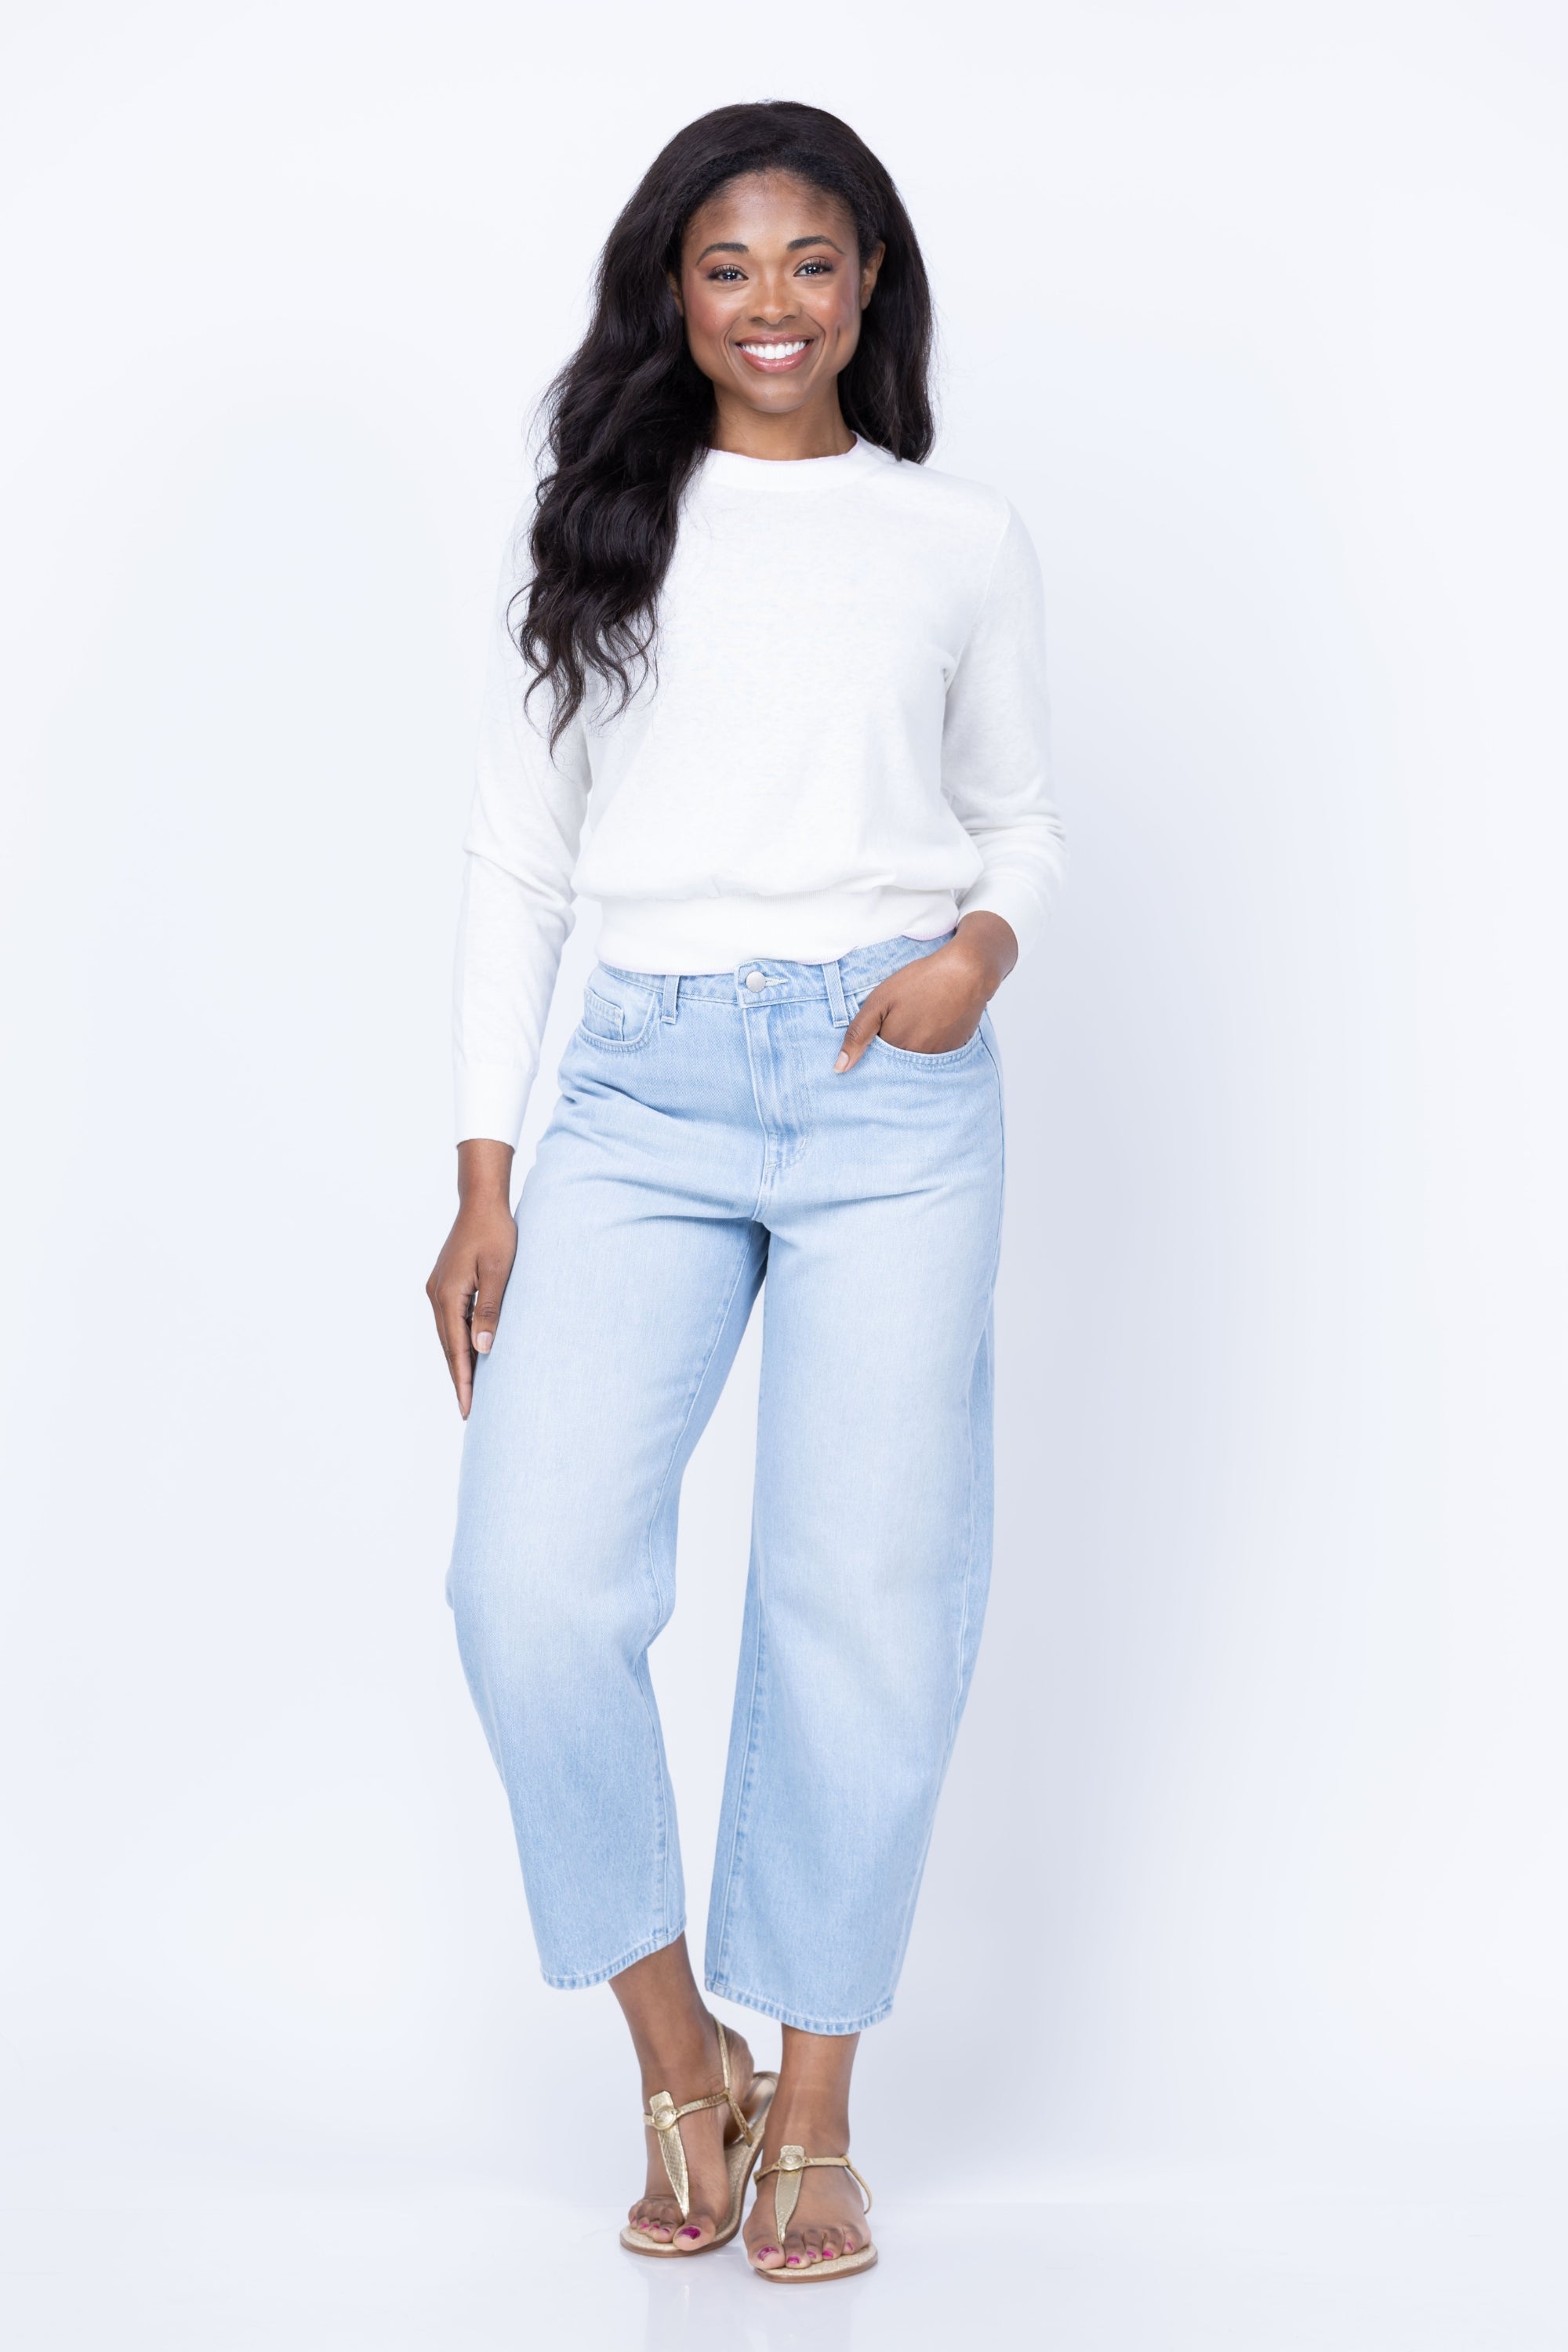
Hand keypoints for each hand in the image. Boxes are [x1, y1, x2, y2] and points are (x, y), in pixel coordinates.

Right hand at [427, 1140, 516, 1417]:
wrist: (481, 1201)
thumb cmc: (496, 1232)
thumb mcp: (500, 1272)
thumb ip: (491, 1310)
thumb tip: (483, 1349)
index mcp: (449, 1296)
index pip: (457, 1349)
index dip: (464, 1381)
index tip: (468, 1409)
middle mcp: (437, 1295)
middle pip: (448, 1347)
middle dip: (458, 1379)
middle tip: (468, 1411)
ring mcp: (438, 1289)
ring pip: (448, 1335)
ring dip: (457, 1362)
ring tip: (469, 1389)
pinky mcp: (444, 1283)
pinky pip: (450, 1321)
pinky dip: (458, 1341)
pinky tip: (469, 1352)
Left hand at [834, 912, 1016, 1071]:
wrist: (967, 972)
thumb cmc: (921, 981)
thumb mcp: (880, 1000)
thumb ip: (857, 1034)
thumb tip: (839, 1068)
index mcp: (896, 1047)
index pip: (875, 1063)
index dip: (871, 1050)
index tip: (873, 1038)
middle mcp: (918, 1058)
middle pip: (896, 1063)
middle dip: (891, 1051)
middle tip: (899, 1021)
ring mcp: (939, 1056)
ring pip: (915, 1060)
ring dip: (911, 1047)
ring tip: (915, 1019)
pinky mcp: (955, 1049)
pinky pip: (935, 1055)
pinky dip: (929, 1043)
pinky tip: (930, 1022)